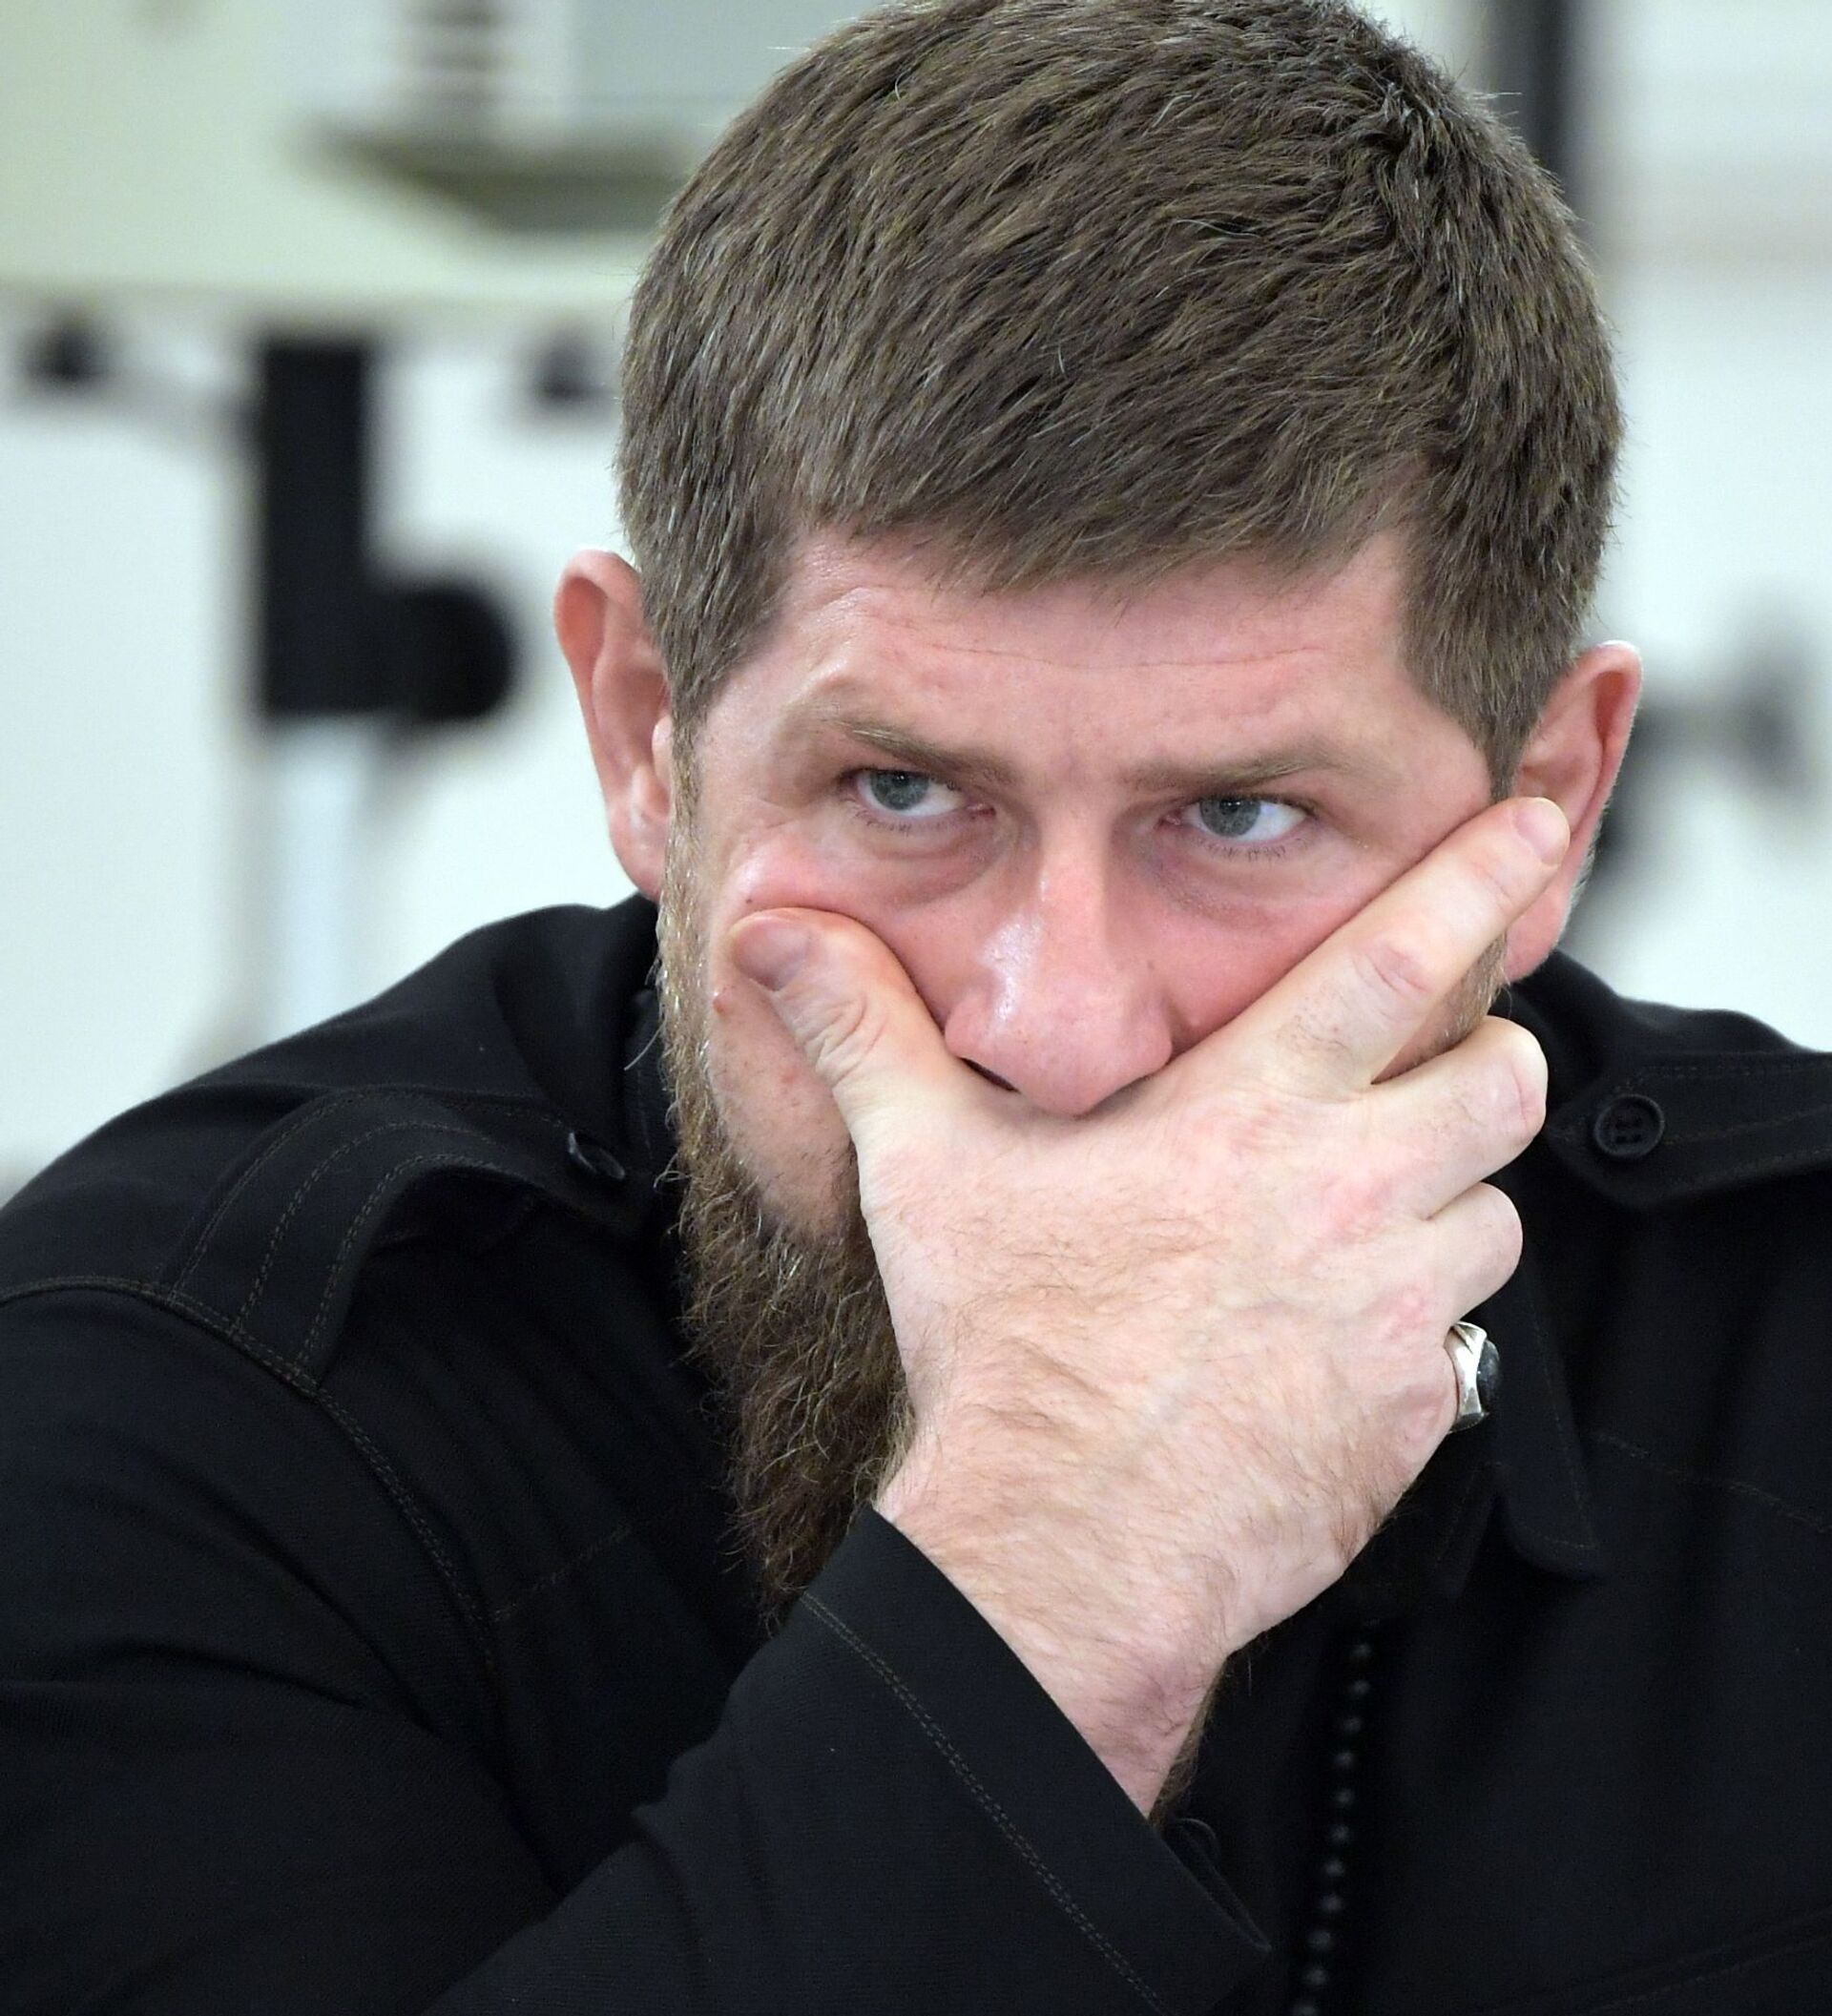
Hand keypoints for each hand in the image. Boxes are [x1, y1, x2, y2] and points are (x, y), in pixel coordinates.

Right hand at [728, 797, 1566, 1810]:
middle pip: (1504, 1079)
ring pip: (1494, 1215)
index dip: (1478, 876)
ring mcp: (1393, 1306)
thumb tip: (773, 934)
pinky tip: (1325, 1343)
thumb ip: (864, 1031)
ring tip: (1353, 1230)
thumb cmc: (1004, 1348)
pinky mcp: (1414, 1409)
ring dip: (1445, 1206)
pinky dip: (1417, 1324)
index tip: (1531, 827)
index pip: (1402, 957)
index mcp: (1249, 1110)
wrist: (1065, 1542)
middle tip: (1422, 1081)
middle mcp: (1347, 1192)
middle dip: (1484, 1061)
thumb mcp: (923, 1166)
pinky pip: (1465, 1340)